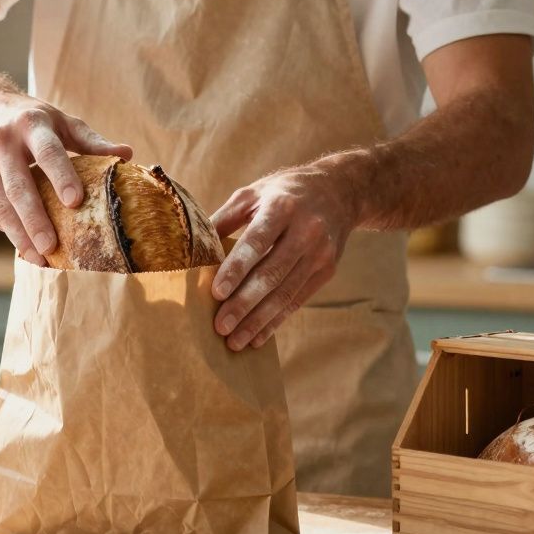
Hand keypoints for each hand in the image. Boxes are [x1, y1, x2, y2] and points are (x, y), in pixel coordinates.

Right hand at [0, 94, 130, 263]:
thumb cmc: (31, 119)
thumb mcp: (61, 121)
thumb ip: (91, 142)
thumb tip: (127, 155)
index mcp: (30, 123)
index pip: (47, 152)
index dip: (61, 176)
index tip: (75, 202)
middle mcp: (1, 140)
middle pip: (19, 186)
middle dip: (35, 220)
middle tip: (52, 246)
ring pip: (1, 205)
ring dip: (19, 235)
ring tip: (39, 257)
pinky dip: (7, 230)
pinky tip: (25, 247)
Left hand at [210, 157, 364, 350]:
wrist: (339, 192)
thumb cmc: (283, 192)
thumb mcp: (253, 193)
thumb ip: (224, 219)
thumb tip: (193, 250)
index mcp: (282, 206)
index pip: (257, 242)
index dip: (237, 268)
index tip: (217, 293)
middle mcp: (306, 230)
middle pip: (272, 273)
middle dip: (245, 304)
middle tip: (220, 327)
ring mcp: (320, 253)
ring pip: (286, 293)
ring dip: (259, 321)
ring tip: (235, 341)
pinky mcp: (327, 271)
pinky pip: (298, 300)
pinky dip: (276, 321)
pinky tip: (257, 338)